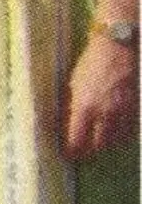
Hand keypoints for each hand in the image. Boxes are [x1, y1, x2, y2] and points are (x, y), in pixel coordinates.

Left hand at [65, 32, 139, 161]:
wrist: (118, 48)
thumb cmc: (91, 63)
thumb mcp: (74, 83)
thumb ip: (73, 105)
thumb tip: (68, 124)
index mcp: (84, 107)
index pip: (77, 140)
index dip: (72, 151)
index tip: (68, 154)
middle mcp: (105, 114)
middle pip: (98, 145)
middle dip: (89, 150)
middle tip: (83, 150)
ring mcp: (123, 113)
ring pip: (116, 141)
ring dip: (106, 144)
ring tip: (98, 142)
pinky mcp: (136, 109)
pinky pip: (130, 132)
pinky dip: (122, 136)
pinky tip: (116, 133)